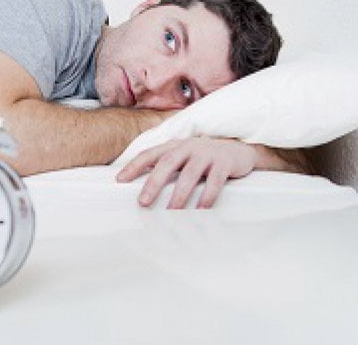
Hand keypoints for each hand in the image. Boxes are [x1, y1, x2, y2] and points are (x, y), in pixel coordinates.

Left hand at [116, 137, 256, 208]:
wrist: (239, 149)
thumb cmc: (204, 157)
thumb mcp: (183, 157)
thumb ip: (165, 167)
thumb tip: (142, 189)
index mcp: (174, 145)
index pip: (150, 154)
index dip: (133, 166)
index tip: (119, 180)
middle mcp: (188, 146)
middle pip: (167, 163)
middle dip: (154, 183)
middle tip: (144, 202)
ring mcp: (207, 153)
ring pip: (190, 174)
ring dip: (180, 194)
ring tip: (172, 212)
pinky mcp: (224, 162)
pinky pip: (215, 180)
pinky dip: (207, 195)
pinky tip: (201, 209)